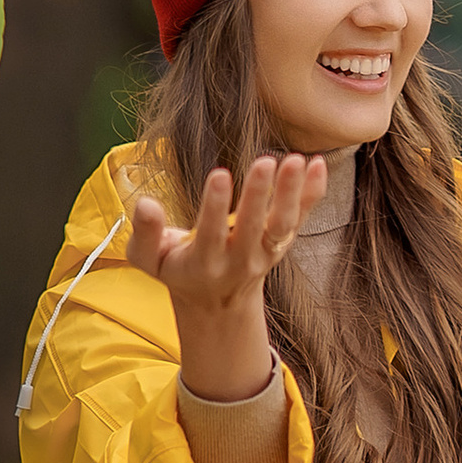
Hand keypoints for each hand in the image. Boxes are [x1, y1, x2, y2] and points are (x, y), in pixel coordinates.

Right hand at [130, 152, 324, 399]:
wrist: (217, 302)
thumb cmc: (178, 271)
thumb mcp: (149, 260)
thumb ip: (144, 233)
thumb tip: (145, 203)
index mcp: (205, 262)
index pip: (212, 233)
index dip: (216, 205)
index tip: (220, 175)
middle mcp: (240, 260)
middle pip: (254, 227)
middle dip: (259, 194)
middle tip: (265, 161)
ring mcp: (265, 253)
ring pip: (282, 224)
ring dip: (291, 192)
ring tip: (296, 160)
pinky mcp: (281, 243)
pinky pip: (300, 218)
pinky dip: (312, 193)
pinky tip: (318, 164)